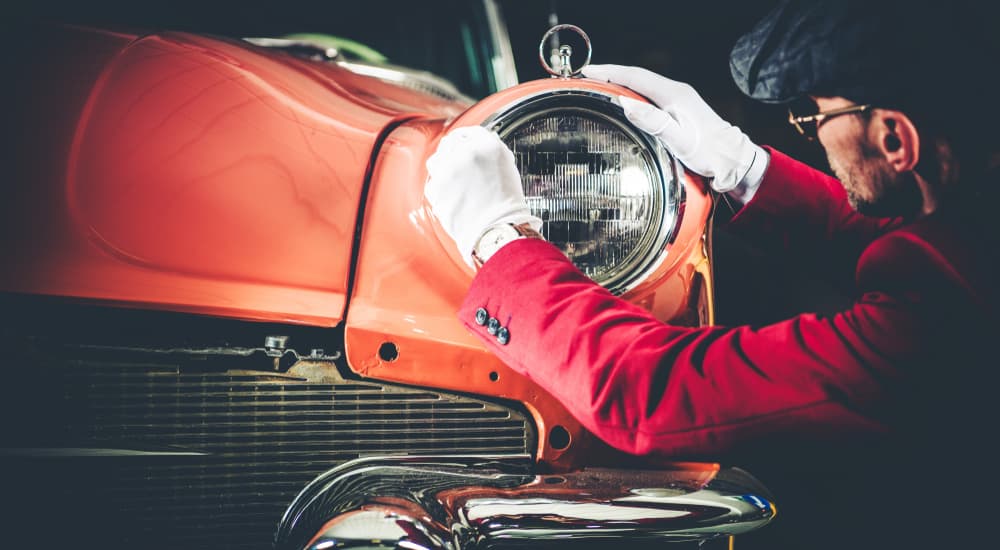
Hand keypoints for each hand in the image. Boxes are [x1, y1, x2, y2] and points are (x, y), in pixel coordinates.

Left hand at [425, 126, 541, 266]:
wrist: (497, 230)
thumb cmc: (506, 205)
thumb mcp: (506, 168)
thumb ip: (489, 151)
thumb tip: (476, 145)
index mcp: (488, 146)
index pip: (469, 132)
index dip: (465, 139)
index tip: (462, 144)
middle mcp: (467, 153)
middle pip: (450, 144)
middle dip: (452, 154)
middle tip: (458, 167)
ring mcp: (449, 170)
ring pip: (436, 160)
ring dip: (443, 169)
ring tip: (455, 184)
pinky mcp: (436, 188)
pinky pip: (432, 182)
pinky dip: (440, 189)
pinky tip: (453, 198)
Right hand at [582, 64, 765, 192]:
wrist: (731, 160)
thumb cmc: (708, 152)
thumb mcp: (679, 139)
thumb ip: (654, 122)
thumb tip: (627, 104)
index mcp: (673, 94)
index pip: (635, 77)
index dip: (609, 72)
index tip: (588, 72)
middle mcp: (675, 92)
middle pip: (636, 78)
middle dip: (610, 76)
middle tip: (586, 80)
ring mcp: (677, 100)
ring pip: (641, 87)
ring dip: (619, 85)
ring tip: (597, 89)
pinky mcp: (677, 110)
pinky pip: (648, 96)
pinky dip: (631, 95)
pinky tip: (621, 103)